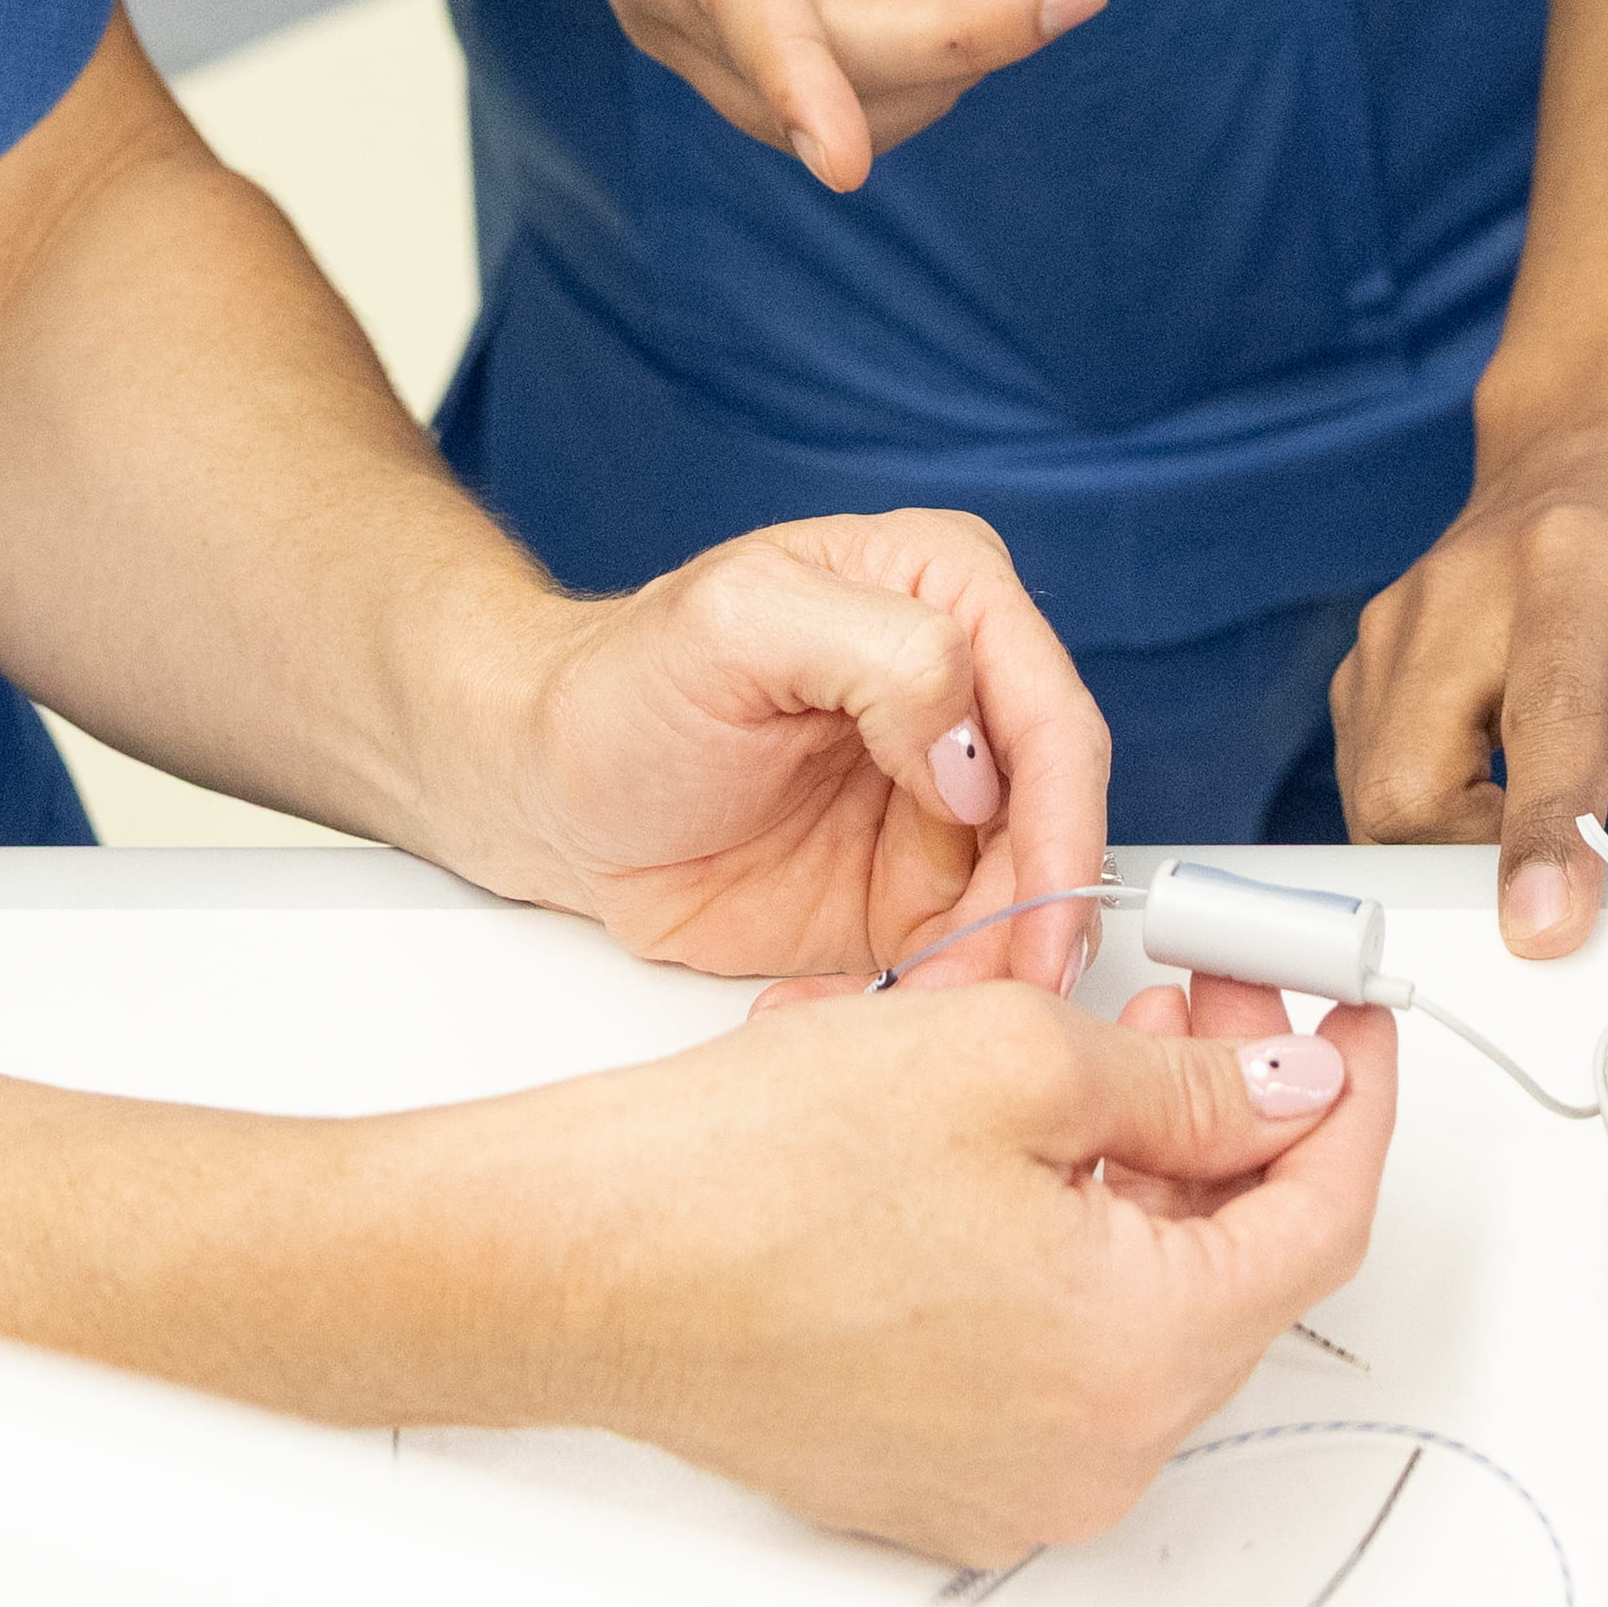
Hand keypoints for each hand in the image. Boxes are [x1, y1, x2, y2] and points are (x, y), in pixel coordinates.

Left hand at [461, 511, 1113, 984]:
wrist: (547, 791)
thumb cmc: (621, 687)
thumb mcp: (739, 626)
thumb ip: (882, 654)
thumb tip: (971, 749)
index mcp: (948, 596)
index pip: (1051, 715)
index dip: (1060, 822)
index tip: (1042, 914)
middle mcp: (964, 698)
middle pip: (1055, 822)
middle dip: (1032, 919)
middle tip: (993, 993)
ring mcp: (943, 802)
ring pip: (1019, 906)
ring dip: (981, 974)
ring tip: (906, 1010)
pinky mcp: (911, 892)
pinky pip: (962, 961)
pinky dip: (924, 1002)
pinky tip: (842, 1007)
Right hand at [469, 973, 1390, 1565]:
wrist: (579, 1266)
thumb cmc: (747, 1178)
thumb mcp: (1008, 1055)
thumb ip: (1185, 1081)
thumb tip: (1281, 1093)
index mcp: (1133, 1356)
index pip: (1320, 1223)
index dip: (1350, 1099)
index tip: (1348, 1022)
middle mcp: (1088, 1454)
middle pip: (1230, 1269)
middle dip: (1234, 1118)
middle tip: (1214, 1001)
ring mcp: (1010, 1480)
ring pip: (1136, 1305)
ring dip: (1141, 1168)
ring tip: (1096, 1043)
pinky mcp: (936, 1473)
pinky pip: (1049, 1351)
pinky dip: (1059, 1240)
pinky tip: (1009, 1139)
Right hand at [1333, 395, 1607, 950]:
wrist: (1595, 453)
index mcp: (1575, 566)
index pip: (1548, 715)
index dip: (1545, 832)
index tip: (1546, 930)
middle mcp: (1460, 590)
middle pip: (1413, 779)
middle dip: (1472, 873)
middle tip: (1563, 901)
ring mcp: (1394, 625)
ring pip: (1374, 797)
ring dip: (1448, 860)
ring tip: (1539, 855)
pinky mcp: (1363, 666)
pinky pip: (1366, 787)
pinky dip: (1423, 832)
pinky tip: (1493, 818)